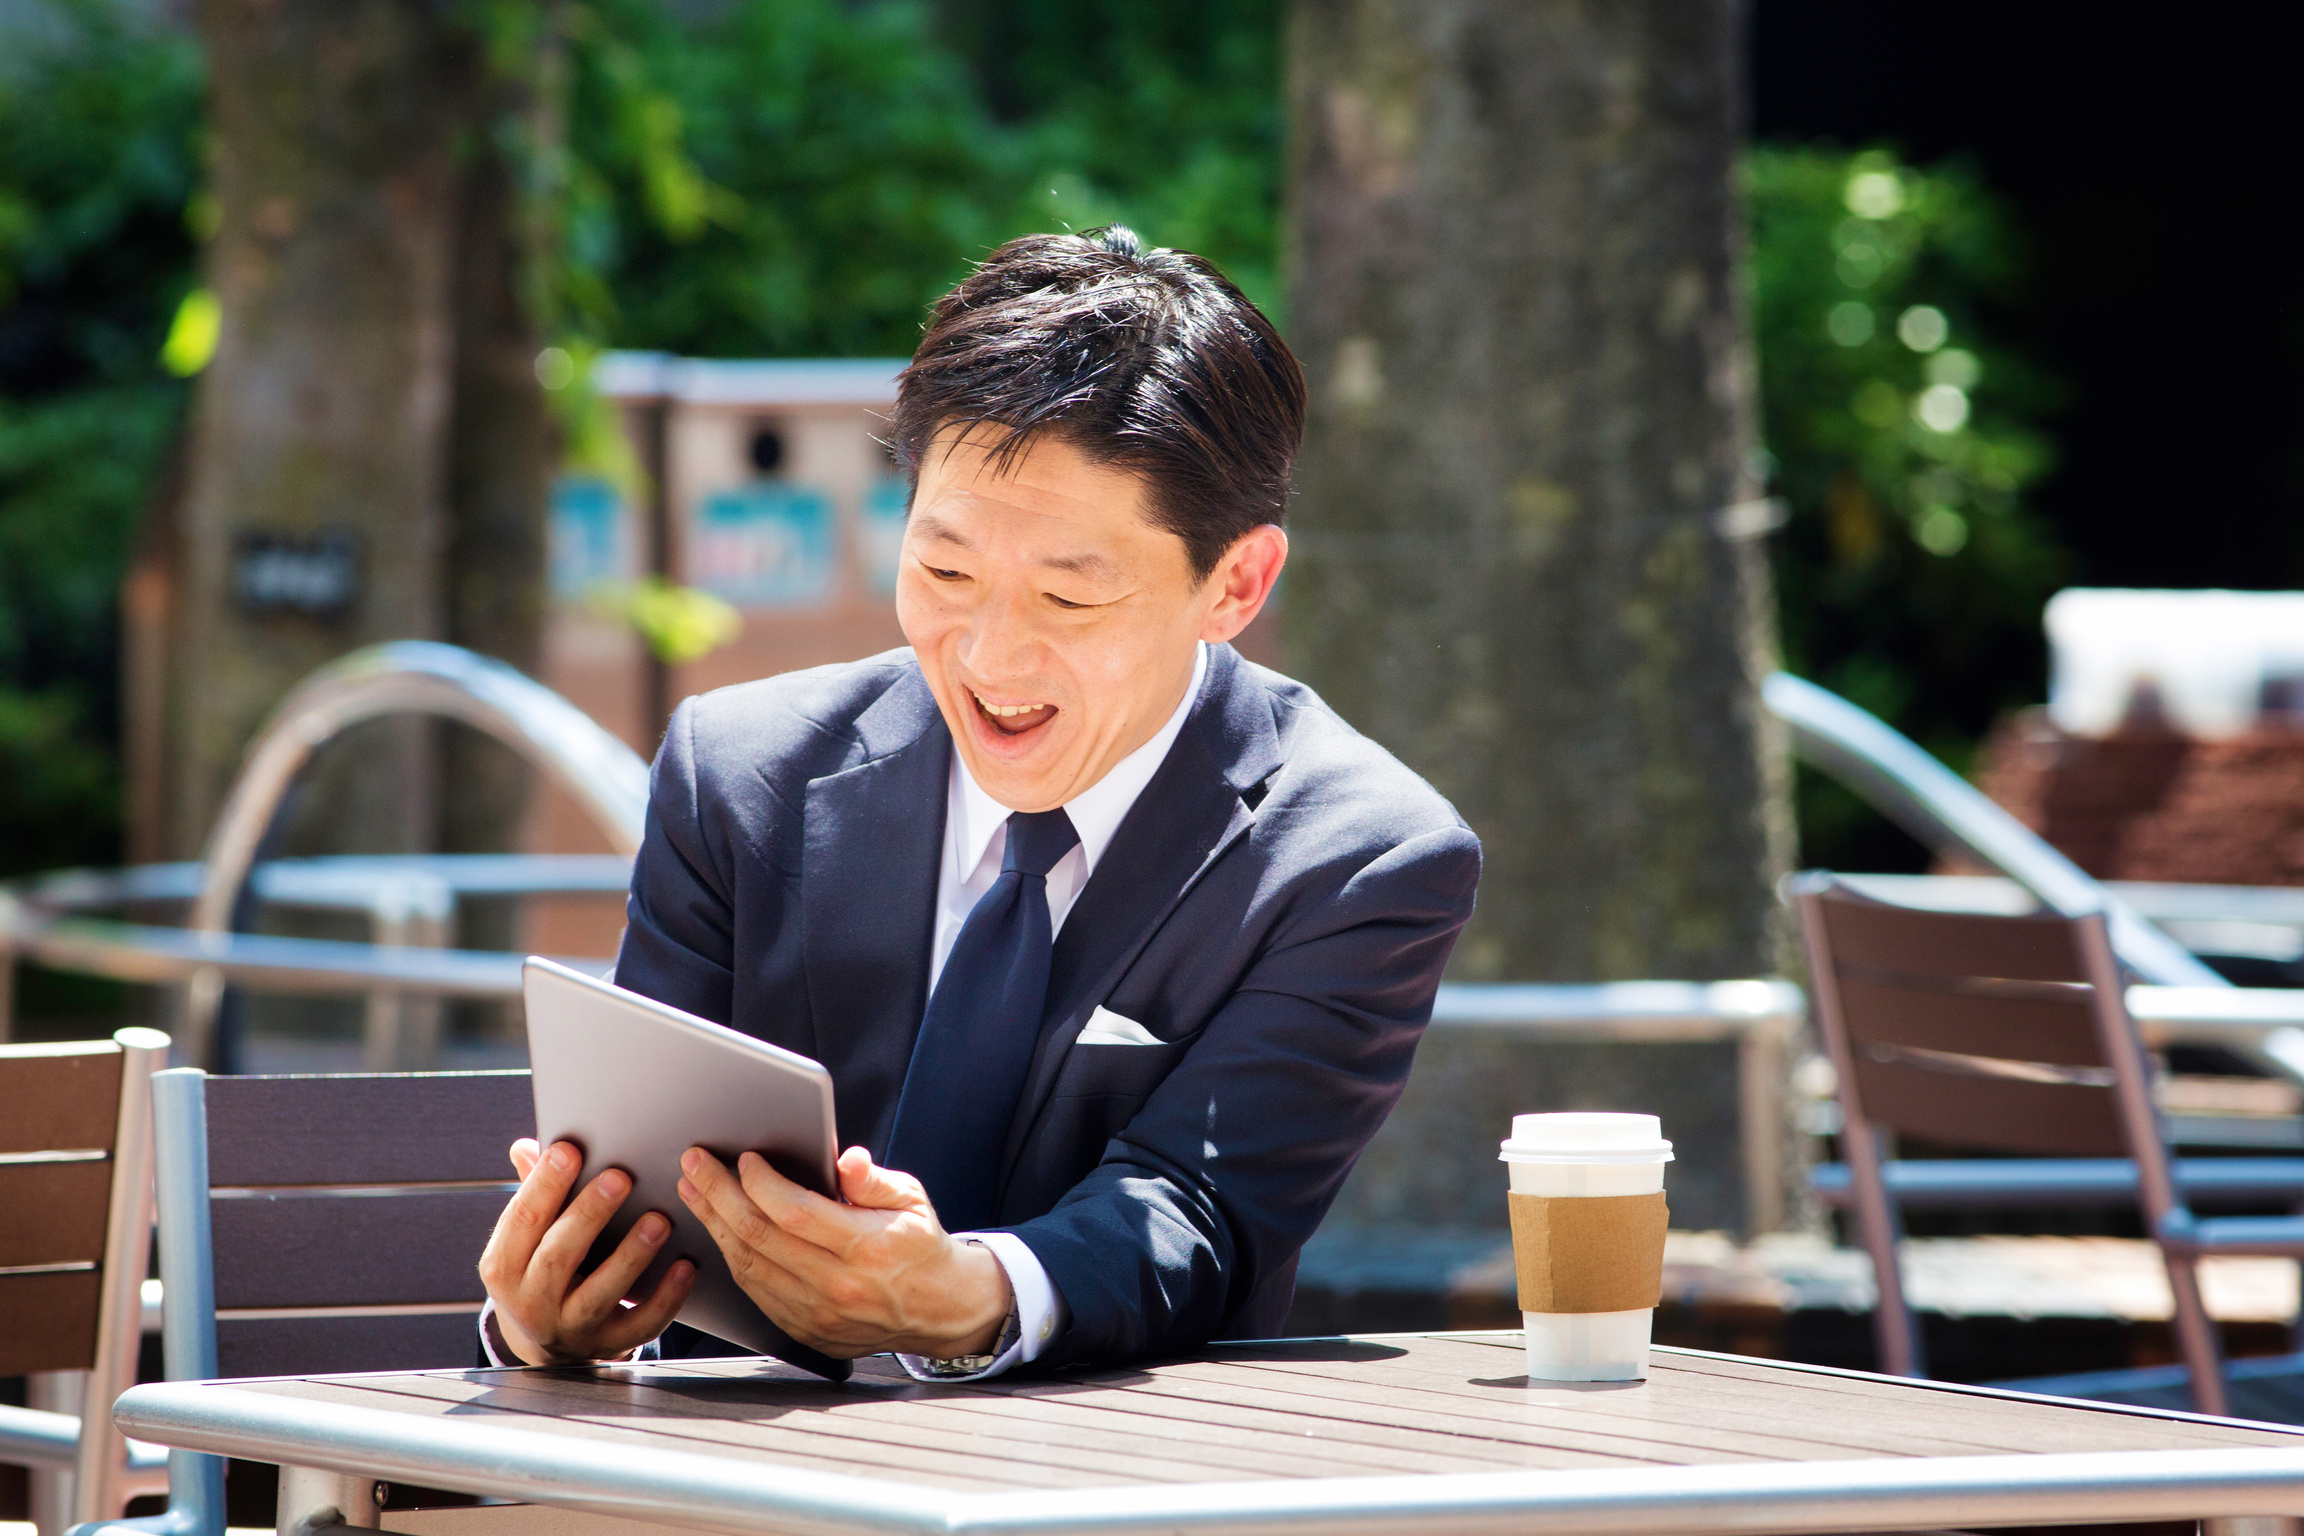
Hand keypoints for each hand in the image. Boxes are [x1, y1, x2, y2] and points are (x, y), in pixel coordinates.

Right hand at [478, 1138, 695, 1365]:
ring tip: (659, 1220)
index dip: (544, 1184)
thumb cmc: (542, 1267)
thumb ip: (534, 1193)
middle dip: (589, 1214)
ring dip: (631, 1255)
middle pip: (558, 1257)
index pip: (522, 1220)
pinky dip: (665, 1298)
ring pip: (600, 1293)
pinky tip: (685, 1266)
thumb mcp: (527, 1239)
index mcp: (504, 1266)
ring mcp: (570, 1328)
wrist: (548, 1342)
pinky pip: (639, 1325)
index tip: (570, 1149)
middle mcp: (531, 1302)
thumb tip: (527, 1146)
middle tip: (620, 1177)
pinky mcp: (607, 1344)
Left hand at [678, 1145, 1011, 1359]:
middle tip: (694, 1163)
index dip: (762, 1183)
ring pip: (748, 1266)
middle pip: (759, 1237)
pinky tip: (719, 1228)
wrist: (938, 1309)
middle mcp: (838, 1285)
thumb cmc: (919, 1244)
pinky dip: (732, 1256)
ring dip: (714, 1224)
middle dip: (719, 1194)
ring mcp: (817, 1314)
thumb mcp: (911, 1199)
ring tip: (695, 1191)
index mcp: (867, 1247)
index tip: (745, 1158)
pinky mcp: (804, 1330)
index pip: (796, 1213)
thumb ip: (873, 1179)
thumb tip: (845, 1160)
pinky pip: (755, 1291)